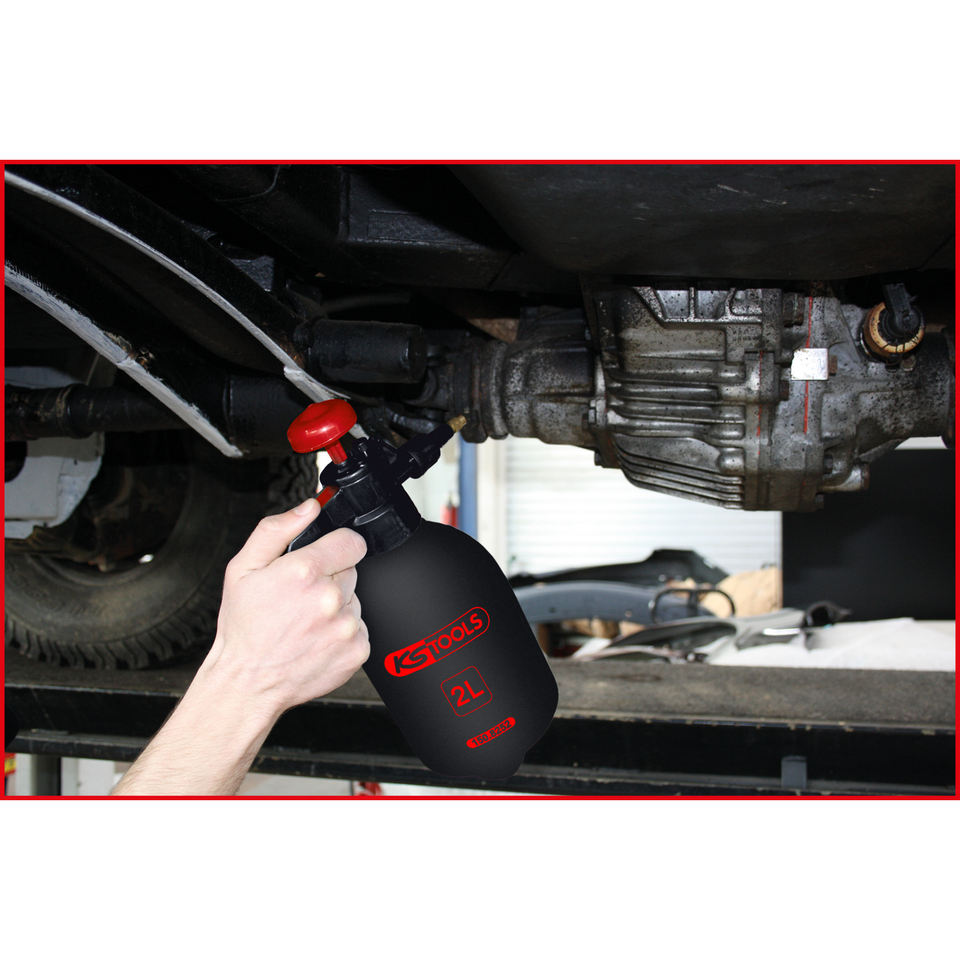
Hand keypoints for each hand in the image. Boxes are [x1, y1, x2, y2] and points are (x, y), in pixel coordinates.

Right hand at [208, 498, 369, 717]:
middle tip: (301, 597)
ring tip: (306, 621)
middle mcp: (330, 599)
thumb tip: (309, 507)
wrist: (248, 682)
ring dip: (337, 606)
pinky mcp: (358, 650)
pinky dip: (343, 633)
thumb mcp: (243, 569)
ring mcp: (346, 626)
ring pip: (355, 599)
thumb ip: (277, 530)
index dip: (337, 546)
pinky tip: (317, 639)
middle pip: (351, 570)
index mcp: (304, 572)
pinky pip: (361, 628)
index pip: (350, 541)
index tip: (327, 555)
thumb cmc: (244, 628)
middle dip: (330, 578)